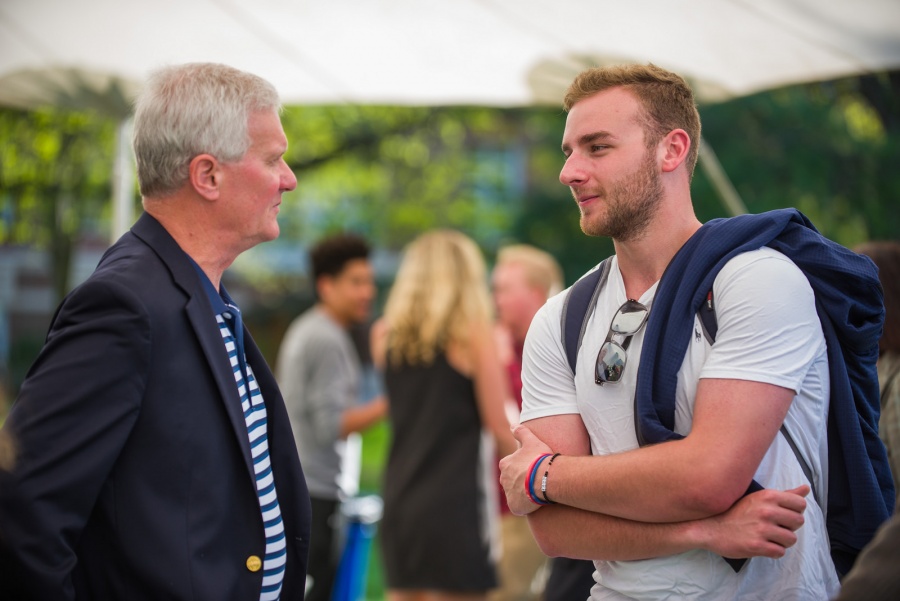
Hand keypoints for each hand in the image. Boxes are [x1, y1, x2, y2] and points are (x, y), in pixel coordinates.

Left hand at [498, 425, 553, 515]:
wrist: (545, 478)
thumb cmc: (539, 458)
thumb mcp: (532, 441)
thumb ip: (521, 432)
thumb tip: (513, 425)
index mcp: (505, 464)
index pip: (511, 466)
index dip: (522, 467)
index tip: (532, 468)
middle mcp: (503, 479)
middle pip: (512, 481)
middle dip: (521, 481)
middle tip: (536, 481)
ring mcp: (509, 494)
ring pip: (515, 494)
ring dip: (524, 494)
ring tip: (538, 492)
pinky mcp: (515, 507)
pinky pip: (519, 507)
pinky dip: (526, 506)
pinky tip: (536, 502)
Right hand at [694, 485, 809, 558]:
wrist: (711, 528)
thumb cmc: (736, 512)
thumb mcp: (759, 498)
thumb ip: (785, 494)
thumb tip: (806, 488)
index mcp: (768, 496)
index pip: (800, 504)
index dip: (794, 511)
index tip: (783, 514)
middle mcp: (766, 511)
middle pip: (799, 522)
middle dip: (789, 527)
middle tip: (774, 527)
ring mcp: (761, 529)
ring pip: (791, 539)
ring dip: (782, 541)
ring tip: (769, 537)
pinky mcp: (756, 546)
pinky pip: (780, 552)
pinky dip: (774, 551)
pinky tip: (763, 546)